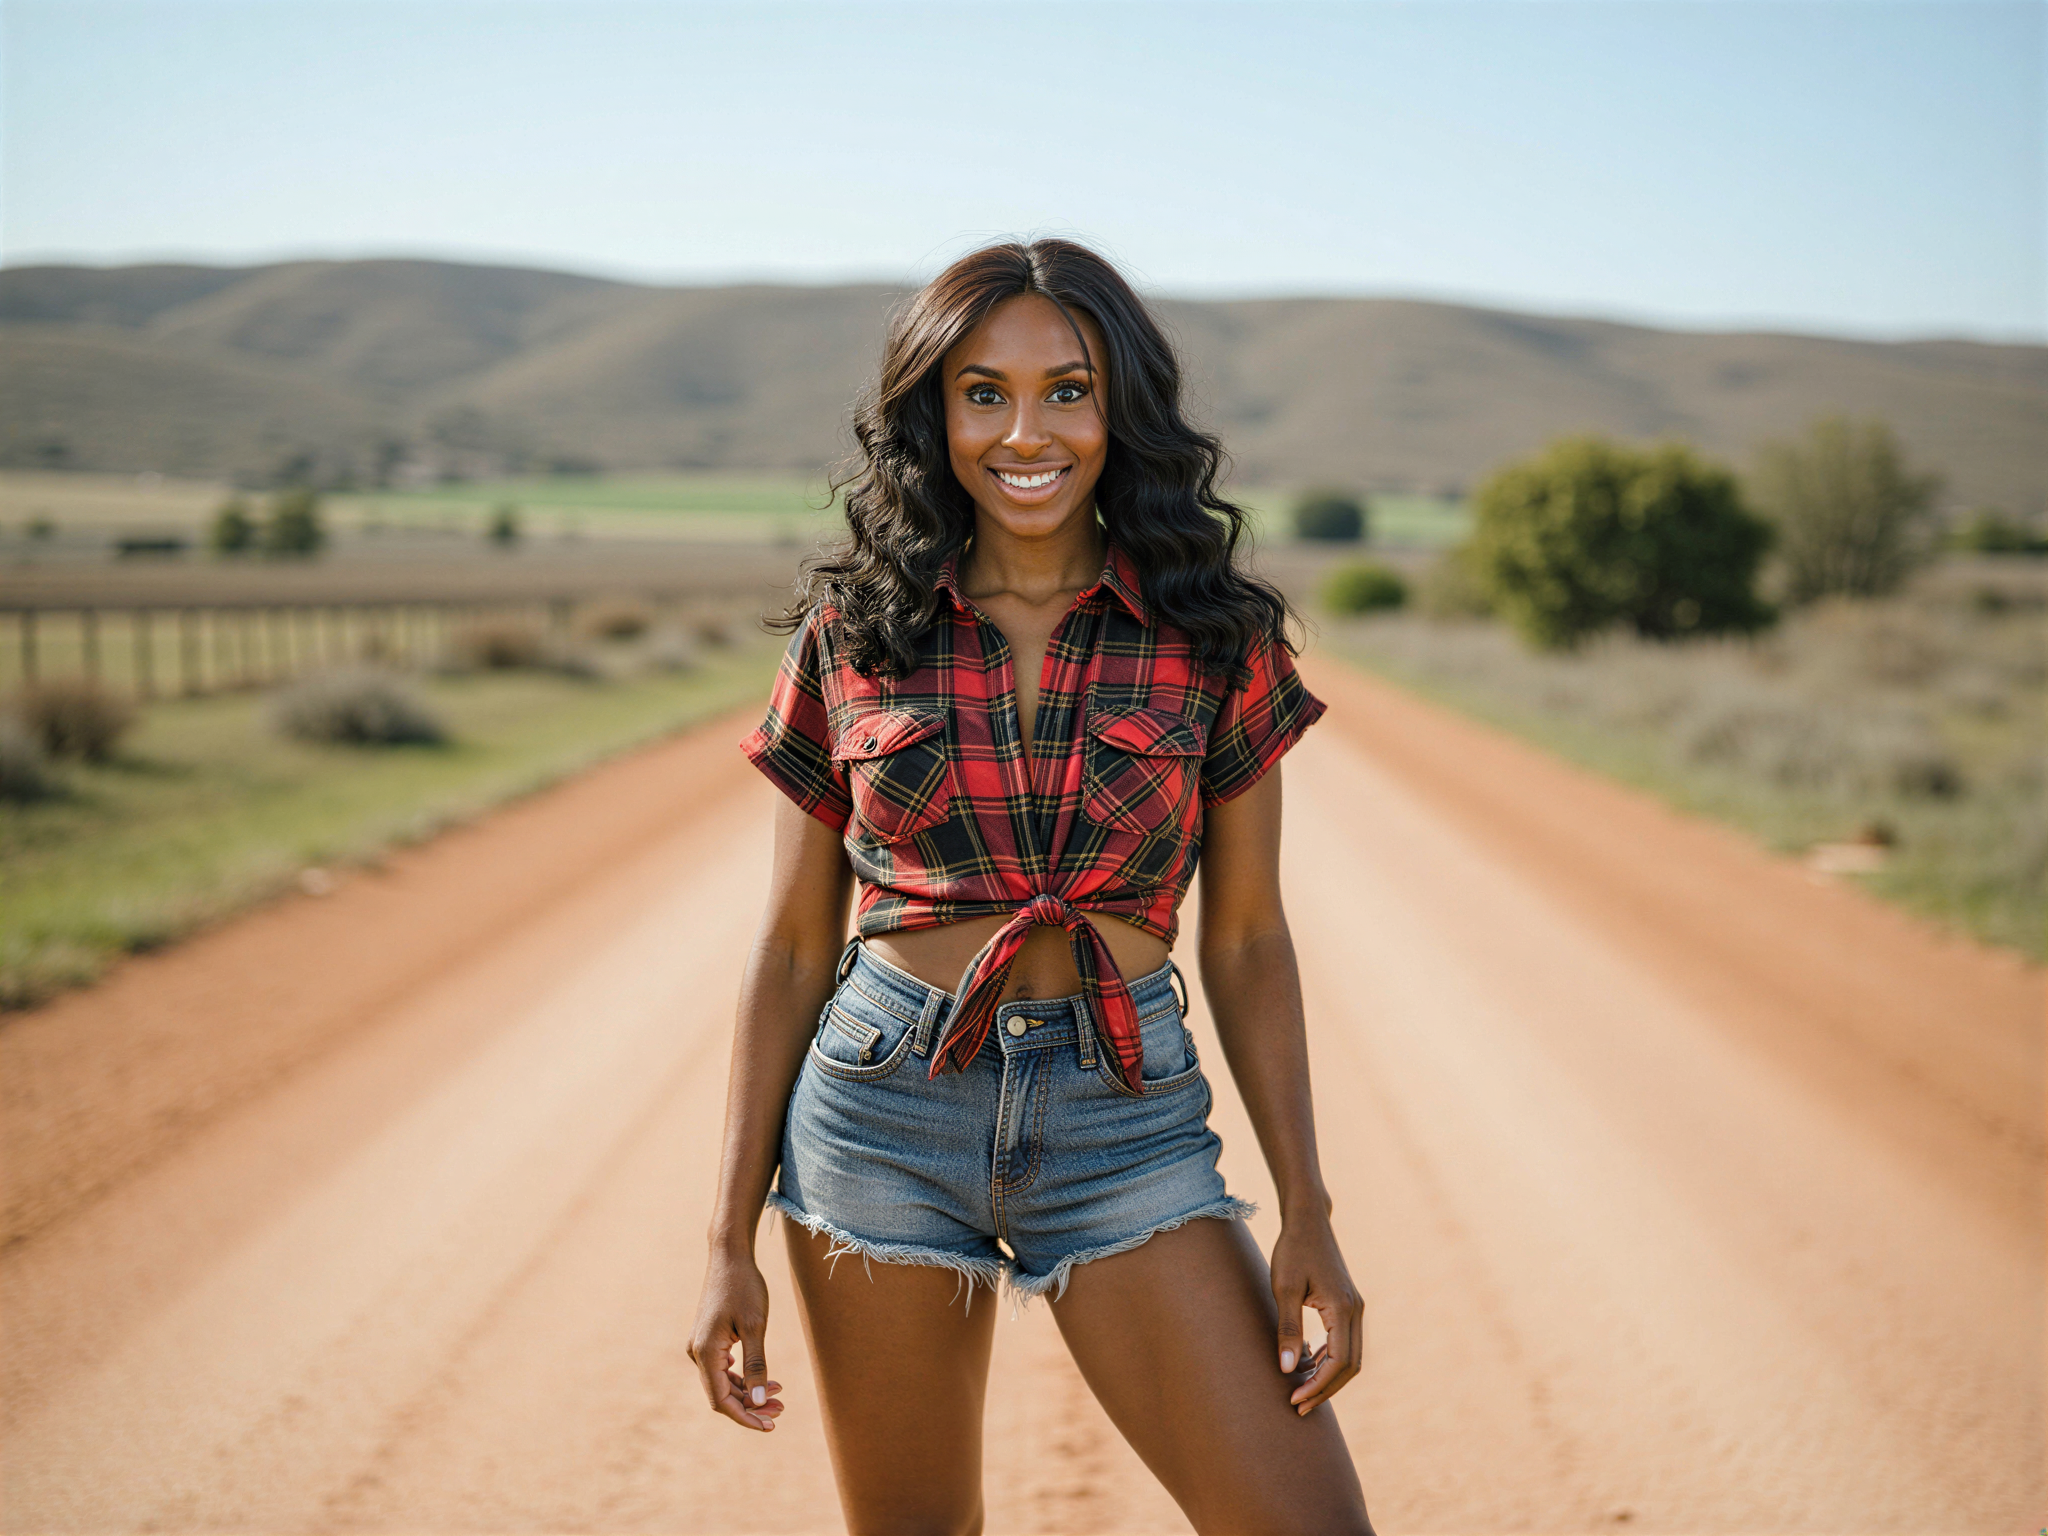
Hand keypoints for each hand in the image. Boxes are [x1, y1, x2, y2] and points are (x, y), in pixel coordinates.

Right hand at [687, 1249, 784, 1431]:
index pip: (721, 1400)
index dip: (745, 1417)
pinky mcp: (707, 1338)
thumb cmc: (744, 1286)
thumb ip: (756, 1367)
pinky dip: (741, 1377)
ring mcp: (699, 1345)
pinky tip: (762, 1379)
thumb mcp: (755, 1327)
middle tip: (781, 1410)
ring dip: (748, 1392)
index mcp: (705, 1352)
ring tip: (779, 1394)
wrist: (729, 1256)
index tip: (770, 1426)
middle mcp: (696, 1352)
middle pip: (721, 1394)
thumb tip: (759, 1402)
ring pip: (722, 1382)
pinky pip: (721, 1368)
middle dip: (751, 1406)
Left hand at [1271, 1214, 1363, 1415]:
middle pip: (1350, 1365)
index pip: (1339, 1362)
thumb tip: (1287, 1369)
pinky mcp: (1348, 1304)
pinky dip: (1330, 1359)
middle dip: (1326, 1389)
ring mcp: (1355, 1307)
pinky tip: (1308, 1362)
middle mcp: (1356, 1310)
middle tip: (1298, 1405)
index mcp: (1343, 1308)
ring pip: (1351, 1356)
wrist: (1307, 1221)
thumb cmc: (1292, 1251)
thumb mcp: (1283, 1289)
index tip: (1295, 1399)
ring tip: (1301, 1389)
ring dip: (1329, 1377)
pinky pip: (1345, 1342)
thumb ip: (1288, 1329)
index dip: (1319, 1386)